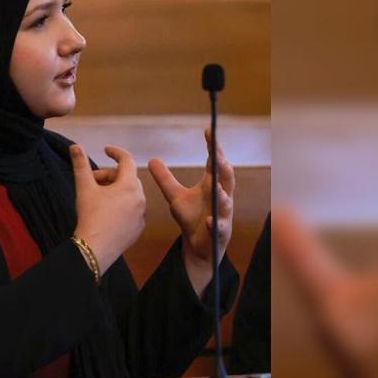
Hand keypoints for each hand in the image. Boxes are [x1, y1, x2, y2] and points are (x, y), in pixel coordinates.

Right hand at [70, 144, 145, 273]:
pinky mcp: (138, 229)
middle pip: (126, 178)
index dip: (115, 152)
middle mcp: (140, 198)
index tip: (106, 150)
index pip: (126, 160)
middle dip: (109, 176)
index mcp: (129, 185)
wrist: (94, 248)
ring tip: (98, 198)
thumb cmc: (90, 215)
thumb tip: (75, 146)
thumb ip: (80, 164)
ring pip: (130, 195)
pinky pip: (132, 211)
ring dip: (115, 191)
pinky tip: (106, 214)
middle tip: (92, 182)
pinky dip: (121, 207)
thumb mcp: (84, 187)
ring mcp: (141, 215)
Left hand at [148, 128, 234, 295]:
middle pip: (226, 178)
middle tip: (218, 155)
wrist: (197, 246)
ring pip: (226, 202)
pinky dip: (214, 224)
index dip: (213, 148)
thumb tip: (152, 160)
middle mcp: (220, 197)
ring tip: (216, 187)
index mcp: (211, 185)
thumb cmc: (191, 217)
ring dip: (222, 195)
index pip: (214, 163)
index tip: (208, 132)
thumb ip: (165, 179)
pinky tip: (209, 220)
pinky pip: (219, 227)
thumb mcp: (175, 196)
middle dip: (223, 166)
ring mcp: (221, 214)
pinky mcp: (219, 232)